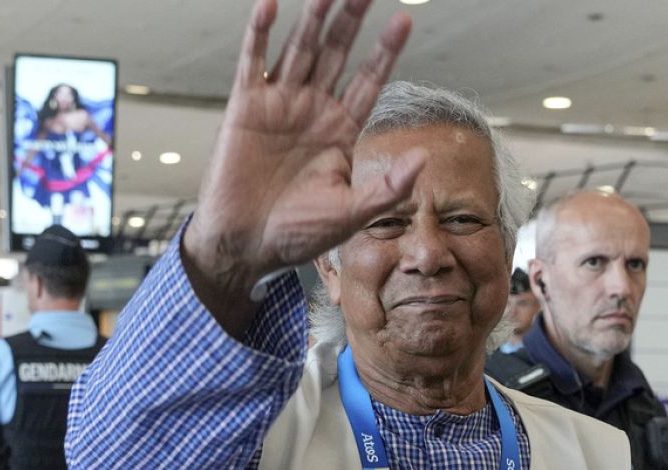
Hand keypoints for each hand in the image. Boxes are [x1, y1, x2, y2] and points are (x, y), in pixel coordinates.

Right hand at [184, 0, 423, 299]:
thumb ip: (388, 187)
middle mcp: (312, 111)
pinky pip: (254, 62)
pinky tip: (272, 5)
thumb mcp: (352, 214)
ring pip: (300, 48)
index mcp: (340, 131)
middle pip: (336, 53)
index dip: (385, 51)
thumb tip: (423, 159)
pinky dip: (260, 32)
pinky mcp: (246, 107)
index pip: (368, 81)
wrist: (245, 247)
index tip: (404, 21)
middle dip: (351, 20)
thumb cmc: (296, 235)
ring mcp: (279, 105)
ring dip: (313, 17)